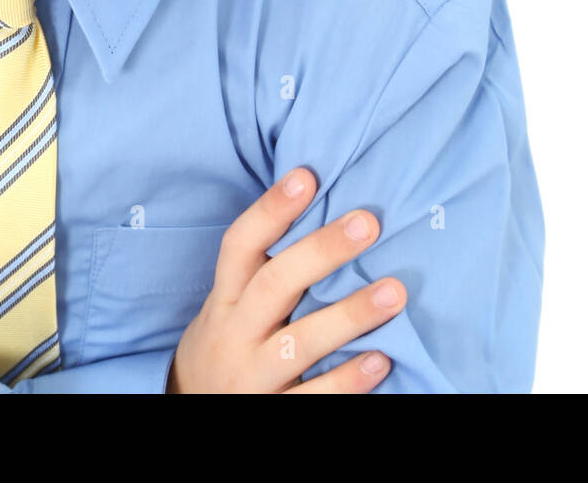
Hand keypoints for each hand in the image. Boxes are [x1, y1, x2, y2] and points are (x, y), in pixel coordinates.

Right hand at [168, 167, 406, 392]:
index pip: (240, 246)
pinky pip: (313, 397)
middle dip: (321, 251)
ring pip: (299, 343)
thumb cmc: (230, 343)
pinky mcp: (272, 412)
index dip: (271, 210)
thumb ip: (267, 267)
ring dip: (349, 316)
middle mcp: (235, 334)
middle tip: (368, 223)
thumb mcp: (232, 305)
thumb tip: (323, 203)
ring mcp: (253, 377)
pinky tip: (382, 359)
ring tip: (394, 292)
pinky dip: (347, 380)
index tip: (307, 176)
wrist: (193, 412)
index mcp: (225, 299)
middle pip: (274, 285)